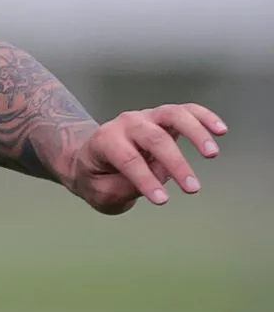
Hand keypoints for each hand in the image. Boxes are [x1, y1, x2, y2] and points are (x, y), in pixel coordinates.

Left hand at [59, 103, 227, 214]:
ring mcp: (146, 117)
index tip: (163, 201)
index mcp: (104, 141)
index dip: (146, 180)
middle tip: (192, 189)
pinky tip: (221, 130)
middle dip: (175, 163)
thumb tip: (158, 177)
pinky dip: (204, 117)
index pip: (128, 159)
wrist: (91, 157)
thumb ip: (125, 186)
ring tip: (212, 153)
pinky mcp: (163, 118)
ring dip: (194, 132)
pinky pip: (186, 111)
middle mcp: (125, 124)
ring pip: (172, 115)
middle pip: (153, 138)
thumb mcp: (100, 193)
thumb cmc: (97, 178)